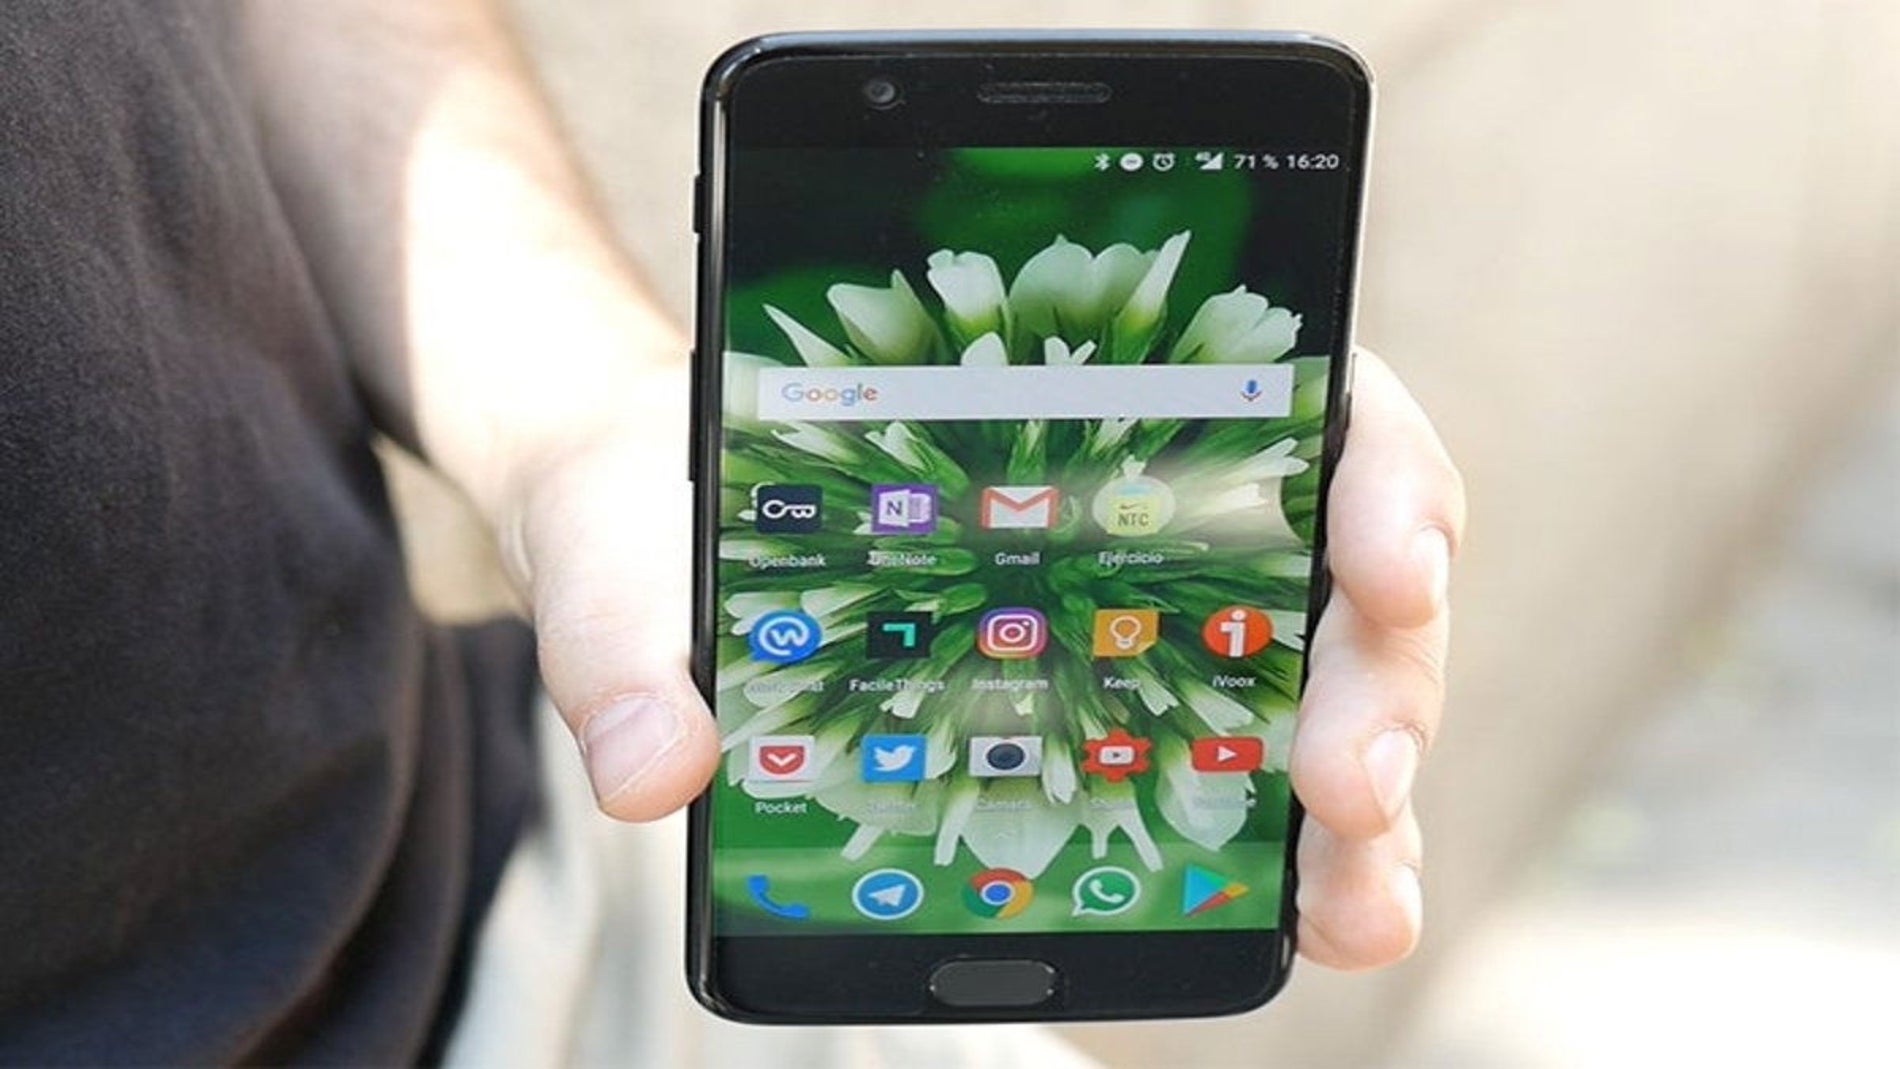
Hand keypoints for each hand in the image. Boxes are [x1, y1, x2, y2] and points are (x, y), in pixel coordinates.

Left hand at [499, 346, 1462, 976]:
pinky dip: (1302, 848)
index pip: (1297, 393)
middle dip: (1379, 674)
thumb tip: (655, 774)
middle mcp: (1149, 492)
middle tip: (1349, 782)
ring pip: (1323, 679)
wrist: (633, 525)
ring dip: (1370, 792)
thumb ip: (628, 629)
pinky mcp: (1125, 706)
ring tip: (1355, 905)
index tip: (1386, 561)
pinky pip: (1249, 764)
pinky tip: (1315, 924)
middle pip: (1341, 560)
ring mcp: (1149, 605)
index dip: (1373, 471)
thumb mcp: (623, 528)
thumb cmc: (650, 492)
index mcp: (1081, 386)